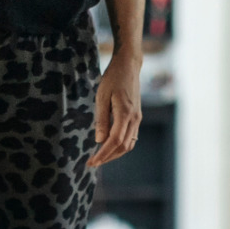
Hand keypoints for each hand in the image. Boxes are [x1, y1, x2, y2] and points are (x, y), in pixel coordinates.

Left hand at [86, 49, 140, 166]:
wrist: (129, 66)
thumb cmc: (113, 78)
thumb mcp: (102, 96)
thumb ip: (101, 119)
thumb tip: (99, 140)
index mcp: (125, 114)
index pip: (114, 141)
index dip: (103, 154)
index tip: (92, 162)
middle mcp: (134, 119)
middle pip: (123, 147)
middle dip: (108, 157)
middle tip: (93, 162)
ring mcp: (137, 119)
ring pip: (128, 145)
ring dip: (115, 154)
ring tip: (100, 157)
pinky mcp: (137, 118)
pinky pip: (131, 138)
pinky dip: (120, 146)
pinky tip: (109, 147)